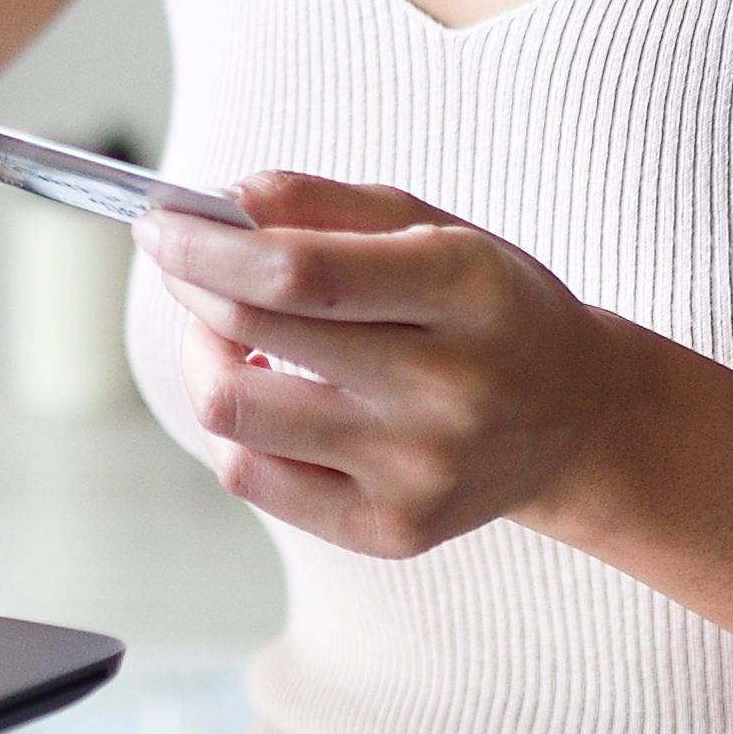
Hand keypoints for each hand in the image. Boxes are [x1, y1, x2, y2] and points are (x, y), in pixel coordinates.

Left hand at [138, 169, 644, 559]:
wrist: (576, 420)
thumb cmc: (487, 305)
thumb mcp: (429, 227)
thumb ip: (319, 203)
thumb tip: (214, 204)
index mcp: (466, 292)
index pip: (297, 272)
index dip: (206, 245)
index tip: (156, 222)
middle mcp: (448, 389)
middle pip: (253, 335)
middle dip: (193, 284)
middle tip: (185, 261)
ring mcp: (419, 471)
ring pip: (235, 412)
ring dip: (203, 356)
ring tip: (225, 331)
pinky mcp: (392, 530)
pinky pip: (252, 477)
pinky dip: (233, 425)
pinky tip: (263, 394)